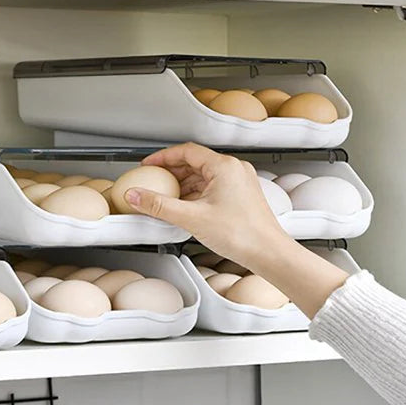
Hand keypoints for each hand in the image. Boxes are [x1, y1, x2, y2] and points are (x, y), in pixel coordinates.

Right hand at [124, 143, 287, 269]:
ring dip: (183, 185)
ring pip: (203, 176)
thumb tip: (136, 196)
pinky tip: (185, 208)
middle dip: (171, 172)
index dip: (163, 157)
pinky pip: (212, 188)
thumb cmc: (243, 234)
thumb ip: (159, 206)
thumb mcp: (191, 218)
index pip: (186, 151)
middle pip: (194, 162)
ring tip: (166, 198)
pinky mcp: (241, 196)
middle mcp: (234, 170)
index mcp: (224, 167)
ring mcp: (239, 183)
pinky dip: (195, 194)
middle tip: (154, 181)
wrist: (269, 253)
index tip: (149, 165)